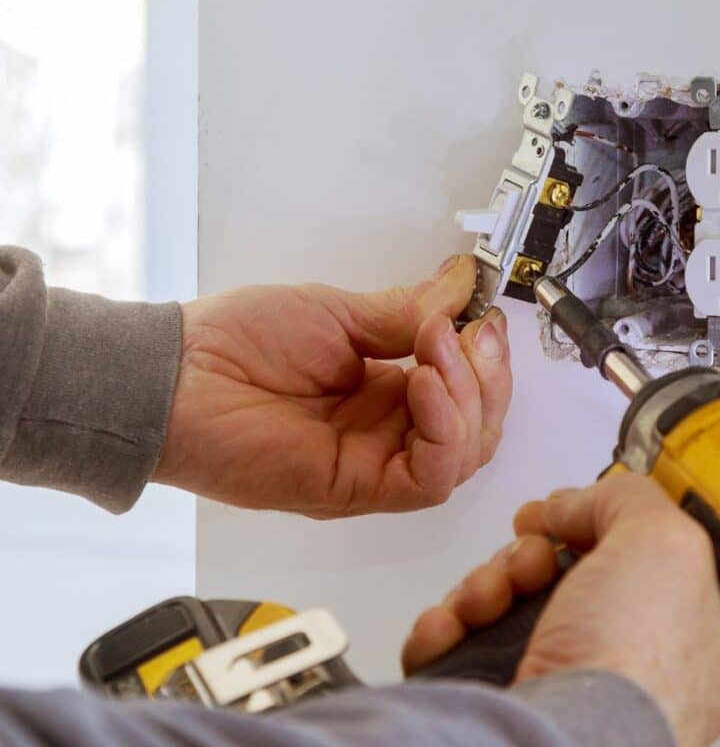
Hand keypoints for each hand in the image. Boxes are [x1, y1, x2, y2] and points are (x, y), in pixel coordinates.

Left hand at [154, 255, 511, 517]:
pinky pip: (427, 479)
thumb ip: (407, 311)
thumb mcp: (338, 312)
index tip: (483, 316)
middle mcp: (386, 432)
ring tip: (436, 348)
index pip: (466, 392)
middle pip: (477, 429)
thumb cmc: (238, 341)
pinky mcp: (354, 488)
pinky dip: (444, 431)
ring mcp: (373, 463)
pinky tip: (425, 385)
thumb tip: (461, 284)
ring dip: (469, 398)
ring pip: (463, 456)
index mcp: (386, 391)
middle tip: (471, 332)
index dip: (486, 359)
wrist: (177, 376)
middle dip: (489, 378)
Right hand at [403, 475, 719, 746]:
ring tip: (485, 599)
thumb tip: (575, 503)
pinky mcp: (499, 704)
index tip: (563, 510)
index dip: (592, 525)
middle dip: (526, 553)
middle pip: (558, 575)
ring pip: (504, 606)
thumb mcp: (664, 543)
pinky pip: (458, 647)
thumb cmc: (631, 666)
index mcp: (684, 634)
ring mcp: (558, 688)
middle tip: (528, 560)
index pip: (634, 558)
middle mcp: (622, 664)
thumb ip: (629, 499)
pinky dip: (445, 628)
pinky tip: (450, 626)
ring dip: (482, 584)